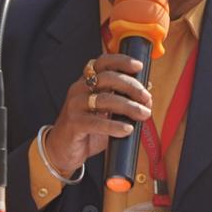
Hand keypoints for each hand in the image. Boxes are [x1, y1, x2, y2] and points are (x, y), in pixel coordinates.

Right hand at [44, 53, 152, 172]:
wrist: (63, 150)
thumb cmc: (87, 129)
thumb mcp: (106, 112)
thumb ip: (123, 100)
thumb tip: (147, 89)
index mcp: (87, 82)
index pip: (102, 63)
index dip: (121, 61)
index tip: (138, 66)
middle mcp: (79, 89)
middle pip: (107, 78)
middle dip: (131, 86)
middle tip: (146, 98)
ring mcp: (75, 106)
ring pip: (104, 99)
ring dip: (128, 106)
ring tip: (143, 114)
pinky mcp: (73, 124)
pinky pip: (96, 122)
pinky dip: (114, 125)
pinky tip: (127, 129)